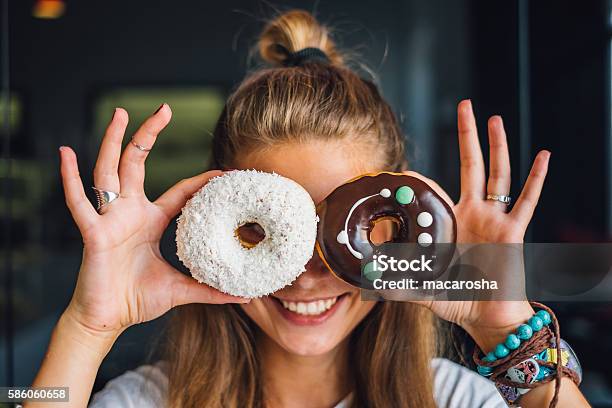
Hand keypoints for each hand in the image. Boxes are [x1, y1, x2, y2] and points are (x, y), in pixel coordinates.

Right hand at [59, 104, 246, 339]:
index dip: (201, 181)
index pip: (180, 191)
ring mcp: (110, 219)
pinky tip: (66, 153)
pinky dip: (70, 178)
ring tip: (119, 112)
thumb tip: (244, 295)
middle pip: (138, 163)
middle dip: (149, 134)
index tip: (223, 172)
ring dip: (113, 141)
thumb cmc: (137, 300)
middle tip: (164, 108)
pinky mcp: (93, 232)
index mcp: (150, 221)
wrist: (107, 319)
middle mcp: (129, 213)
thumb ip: (210, 290)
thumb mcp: (181, 290)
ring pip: (110, 171)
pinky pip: (78, 202)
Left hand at [405, 99, 549, 350]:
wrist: (486, 317)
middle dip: (467, 136)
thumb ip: (397, 282)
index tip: (407, 165)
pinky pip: (527, 202)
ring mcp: (494, 220)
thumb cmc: (455, 300)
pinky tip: (542, 156)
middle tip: (464, 106)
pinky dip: (535, 179)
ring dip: (497, 146)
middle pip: (471, 166)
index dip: (425, 177)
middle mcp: (474, 214)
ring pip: (497, 175)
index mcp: (452, 222)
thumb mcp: (420, 286)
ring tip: (494, 118)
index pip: (439, 188)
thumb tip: (368, 281)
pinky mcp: (512, 232)